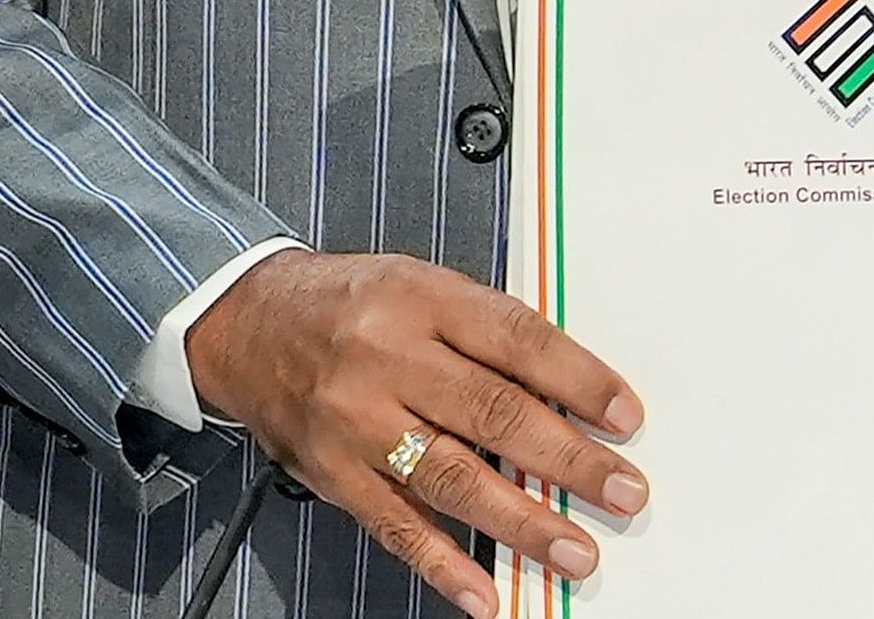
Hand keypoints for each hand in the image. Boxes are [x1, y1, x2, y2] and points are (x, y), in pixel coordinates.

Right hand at [186, 249, 647, 616]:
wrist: (246, 324)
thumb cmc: (350, 305)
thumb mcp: (418, 285)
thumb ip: (486, 332)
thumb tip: (570, 394)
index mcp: (418, 297)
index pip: (515, 339)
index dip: (578, 379)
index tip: (626, 417)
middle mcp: (386, 357)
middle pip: (492, 412)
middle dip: (568, 460)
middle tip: (623, 492)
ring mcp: (356, 421)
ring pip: (451, 478)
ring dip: (521, 523)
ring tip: (574, 552)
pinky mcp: (332, 473)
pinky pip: (395, 526)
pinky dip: (444, 564)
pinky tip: (486, 593)